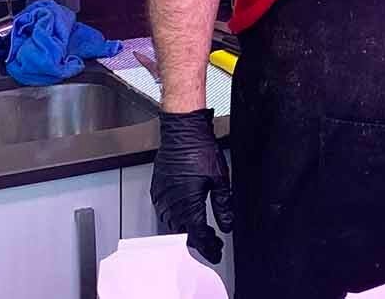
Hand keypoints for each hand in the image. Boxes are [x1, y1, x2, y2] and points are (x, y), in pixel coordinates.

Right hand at [151, 109, 234, 265]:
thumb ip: (223, 205)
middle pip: (184, 233)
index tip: (216, 252)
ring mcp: (162, 197)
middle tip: (213, 243)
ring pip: (172, 225)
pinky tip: (185, 215)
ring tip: (202, 231)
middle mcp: (171, 205)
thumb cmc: (199, 150)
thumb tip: (227, 224)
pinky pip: (164, 212)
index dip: (208, 247)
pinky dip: (176, 218)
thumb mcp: (220, 180)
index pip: (198, 236)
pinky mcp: (157, 190)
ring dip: (187, 230)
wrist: (182, 132)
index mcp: (187, 205)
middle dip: (199, 241)